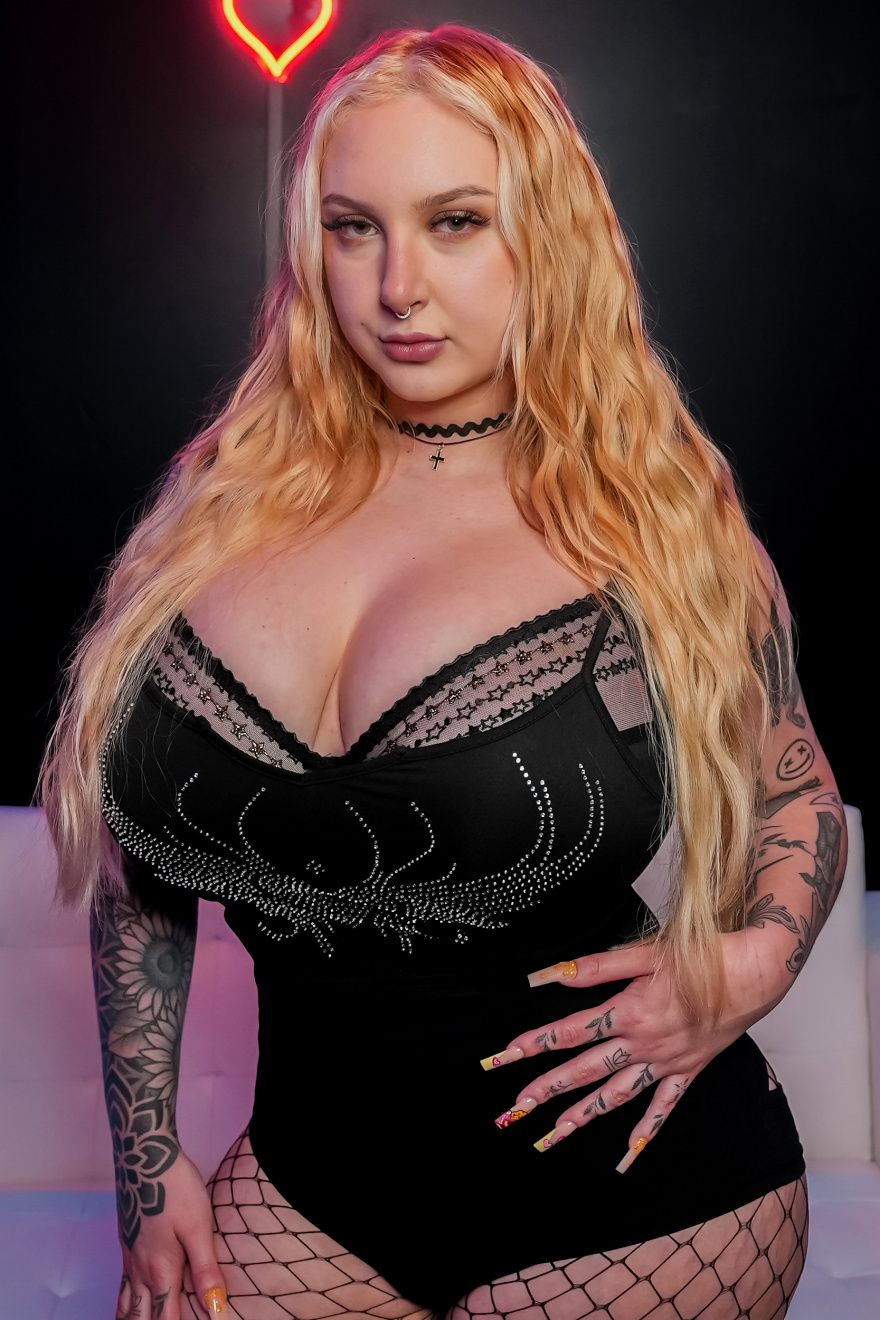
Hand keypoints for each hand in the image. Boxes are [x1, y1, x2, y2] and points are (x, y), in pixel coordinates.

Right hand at [114, 1148, 226, 1317]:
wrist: (144, 1155)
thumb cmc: (176, 1187)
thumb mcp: (199, 1227)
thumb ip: (206, 1270)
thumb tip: (216, 1310)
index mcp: (162, 1271)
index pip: (168, 1319)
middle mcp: (141, 1271)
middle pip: (141, 1318)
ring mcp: (130, 1258)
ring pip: (126, 1306)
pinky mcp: (126, 1244)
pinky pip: (122, 1286)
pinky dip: (124, 1304)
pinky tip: (131, 1300)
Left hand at [483, 929, 775, 1171]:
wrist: (757, 973)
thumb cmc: (701, 956)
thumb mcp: (644, 953)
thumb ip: (594, 967)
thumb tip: (547, 976)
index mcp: (628, 1013)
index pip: (568, 1033)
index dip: (532, 1045)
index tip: (501, 1058)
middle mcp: (643, 1045)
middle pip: (584, 1072)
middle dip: (545, 1090)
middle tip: (512, 1111)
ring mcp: (666, 1064)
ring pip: (615, 1098)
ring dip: (581, 1118)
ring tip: (550, 1138)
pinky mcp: (687, 1072)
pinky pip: (662, 1111)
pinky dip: (644, 1135)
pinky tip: (625, 1158)